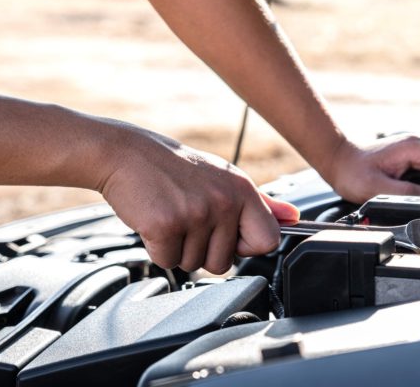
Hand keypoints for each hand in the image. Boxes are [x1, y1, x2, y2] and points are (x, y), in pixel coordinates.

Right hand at [97, 126, 298, 272]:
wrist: (126, 154)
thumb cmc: (174, 167)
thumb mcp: (224, 178)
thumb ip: (261, 203)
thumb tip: (293, 218)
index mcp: (242, 190)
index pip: (268, 240)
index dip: (245, 246)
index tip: (227, 234)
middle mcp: (224, 201)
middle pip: (225, 263)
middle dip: (203, 249)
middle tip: (188, 218)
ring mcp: (196, 213)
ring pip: (194, 264)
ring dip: (178, 248)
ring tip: (171, 215)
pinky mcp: (167, 225)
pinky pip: (167, 261)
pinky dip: (157, 248)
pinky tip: (154, 220)